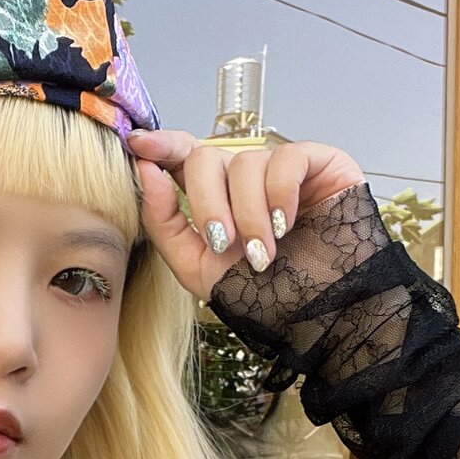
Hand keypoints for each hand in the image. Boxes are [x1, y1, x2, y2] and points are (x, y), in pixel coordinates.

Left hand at [125, 129, 365, 302]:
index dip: (161, 145)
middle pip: (206, 158)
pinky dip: (280, 194)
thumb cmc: (261, 294)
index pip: (183, 155)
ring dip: (249, 213)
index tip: (138, 145)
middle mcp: (244, 178)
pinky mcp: (319, 162)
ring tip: (264, 253)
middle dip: (207, 203)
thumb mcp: (196, 266)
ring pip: (246, 161)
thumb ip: (164, 221)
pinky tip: (288, 225)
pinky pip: (286, 158)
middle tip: (222, 244)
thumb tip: (145, 170)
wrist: (320, 313)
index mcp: (214, 196)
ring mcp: (281, 168)